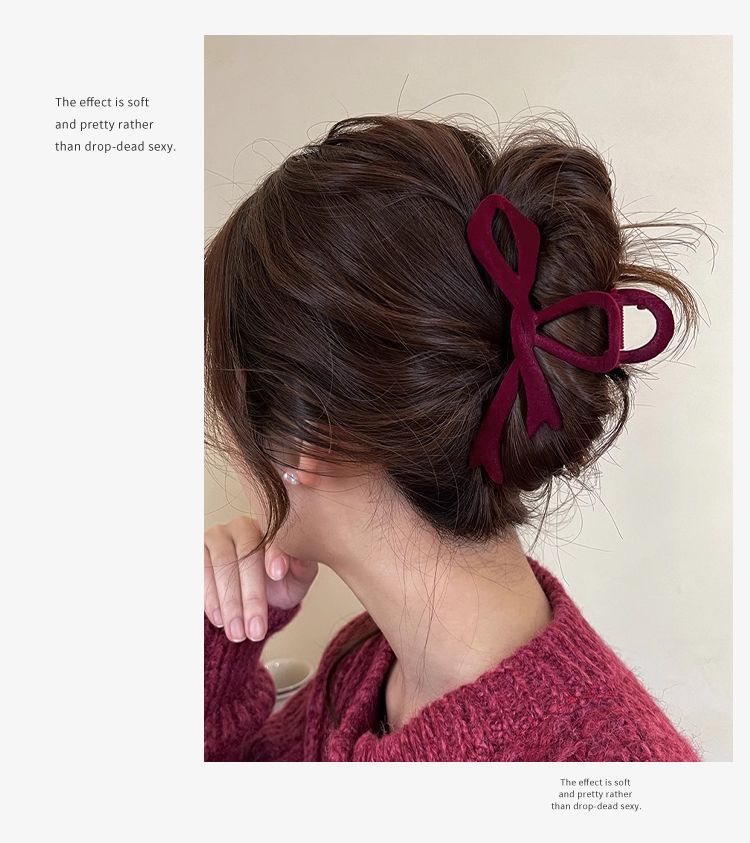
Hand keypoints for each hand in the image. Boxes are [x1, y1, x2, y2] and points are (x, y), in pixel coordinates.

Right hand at [204, 516, 317, 642]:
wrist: (252, 595)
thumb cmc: (278, 581)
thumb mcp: (296, 577)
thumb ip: (302, 566)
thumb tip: (301, 557)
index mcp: (270, 526)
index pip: (272, 537)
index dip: (274, 554)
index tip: (277, 575)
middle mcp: (241, 526)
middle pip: (245, 556)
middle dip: (251, 597)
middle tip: (256, 630)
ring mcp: (215, 536)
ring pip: (220, 566)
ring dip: (229, 603)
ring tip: (238, 632)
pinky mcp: (196, 552)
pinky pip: (199, 572)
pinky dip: (209, 598)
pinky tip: (218, 619)